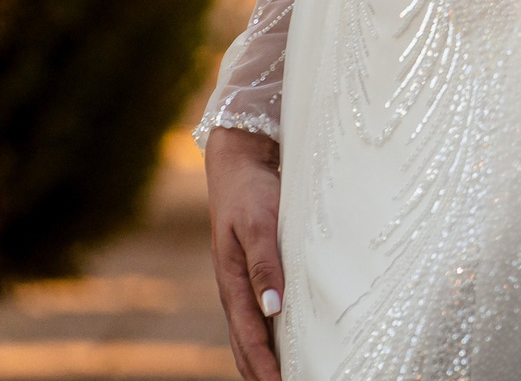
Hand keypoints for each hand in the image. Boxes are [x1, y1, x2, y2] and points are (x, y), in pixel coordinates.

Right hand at [206, 127, 283, 379]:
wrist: (239, 161)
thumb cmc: (250, 191)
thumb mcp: (258, 224)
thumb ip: (264, 264)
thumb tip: (273, 310)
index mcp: (232, 282)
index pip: (249, 338)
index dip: (265, 369)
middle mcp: (235, 289)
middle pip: (245, 346)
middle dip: (262, 374)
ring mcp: (242, 283)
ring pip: (250, 335)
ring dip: (264, 361)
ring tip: (288, 379)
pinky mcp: (253, 273)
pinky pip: (258, 317)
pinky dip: (269, 339)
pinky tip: (287, 346)